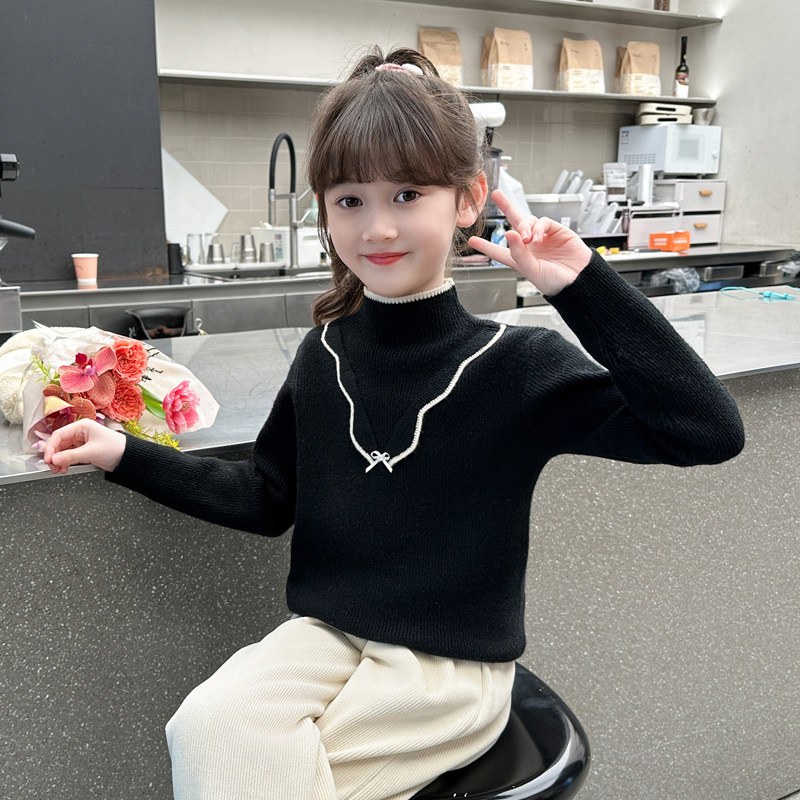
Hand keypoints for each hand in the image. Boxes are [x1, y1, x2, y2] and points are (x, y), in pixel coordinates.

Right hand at [42, 420, 126, 474]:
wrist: (128, 457)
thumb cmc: (115, 448)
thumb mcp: (91, 452)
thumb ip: (71, 456)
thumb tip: (54, 459)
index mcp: (82, 426)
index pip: (59, 435)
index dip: (50, 447)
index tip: (48, 459)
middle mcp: (80, 432)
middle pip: (59, 444)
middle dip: (54, 456)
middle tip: (52, 467)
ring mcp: (81, 442)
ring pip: (63, 451)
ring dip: (59, 460)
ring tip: (59, 470)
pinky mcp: (84, 451)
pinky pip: (69, 456)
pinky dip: (65, 462)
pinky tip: (65, 468)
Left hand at [468, 189, 592, 295]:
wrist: (579, 281)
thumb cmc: (555, 282)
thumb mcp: (531, 270)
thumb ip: (518, 253)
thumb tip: (508, 232)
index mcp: (520, 259)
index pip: (499, 251)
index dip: (486, 246)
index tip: (472, 241)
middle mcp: (530, 246)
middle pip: (515, 223)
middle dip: (506, 207)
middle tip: (497, 194)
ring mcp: (544, 237)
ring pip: (529, 221)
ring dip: (525, 227)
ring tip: (528, 238)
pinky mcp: (557, 231)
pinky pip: (544, 222)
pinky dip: (538, 227)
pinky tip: (538, 237)